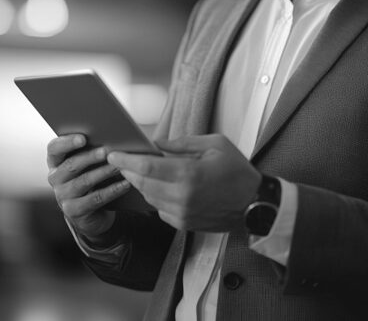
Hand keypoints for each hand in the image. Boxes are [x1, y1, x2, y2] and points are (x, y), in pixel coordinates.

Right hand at [45, 134, 132, 241]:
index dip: (67, 142)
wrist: (91, 213)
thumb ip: (90, 149)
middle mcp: (55, 178)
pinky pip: (95, 199)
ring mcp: (62, 196)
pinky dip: (112, 190)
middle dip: (90, 157)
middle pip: (70, 165)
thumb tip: (111, 137)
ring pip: (84, 181)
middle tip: (107, 151)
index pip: (54, 148)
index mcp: (55, 161)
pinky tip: (125, 184)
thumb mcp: (87, 164)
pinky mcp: (73, 211)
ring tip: (119, 166)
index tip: (83, 138)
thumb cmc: (90, 179)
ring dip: (103, 172)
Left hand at [107, 134, 260, 232]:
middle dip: (129, 171)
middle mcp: (182, 196)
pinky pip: (159, 209)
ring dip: (140, 184)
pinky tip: (158, 187)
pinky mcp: (183, 224)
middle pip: (142, 184)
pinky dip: (155, 197)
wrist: (254, 204)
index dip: (126, 160)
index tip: (113, 154)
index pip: (147, 167)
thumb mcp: (215, 145)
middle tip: (120, 160)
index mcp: (189, 174)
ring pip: (148, 197)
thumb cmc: (237, 171)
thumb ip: (183, 143)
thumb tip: (157, 143)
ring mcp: (182, 213)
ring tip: (137, 171)